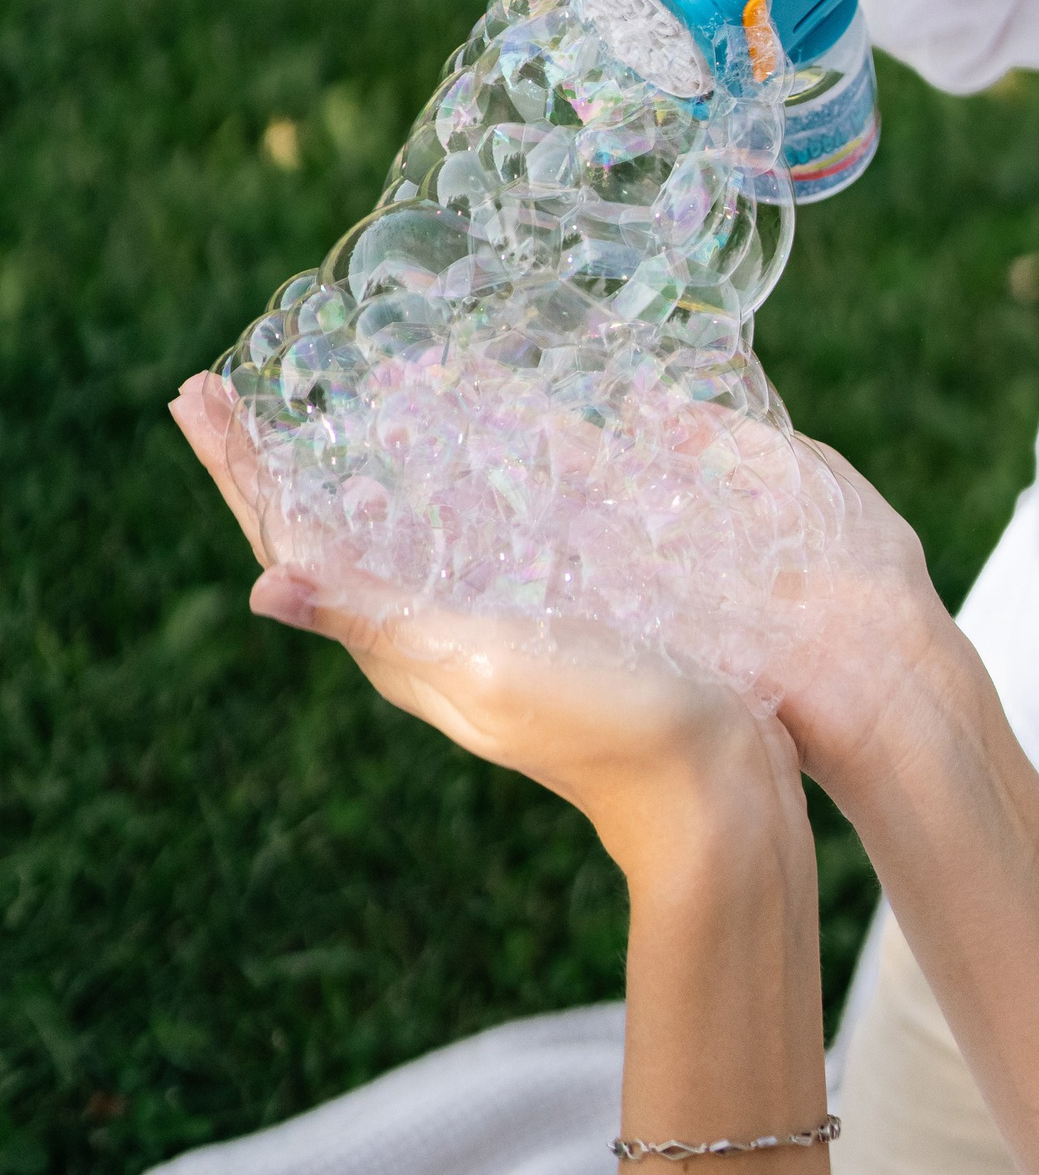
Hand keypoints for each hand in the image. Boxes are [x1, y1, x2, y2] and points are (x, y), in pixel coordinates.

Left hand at [171, 373, 798, 884]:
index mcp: (394, 643)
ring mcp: (478, 627)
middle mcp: (420, 634)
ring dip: (336, 472)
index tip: (195, 392)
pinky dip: (422, 492)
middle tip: (219, 387)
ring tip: (316, 413)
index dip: (240, 466)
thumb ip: (379, 621)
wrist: (708, 787)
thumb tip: (259, 585)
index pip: (287, 542)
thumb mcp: (480, 662)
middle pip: (318, 532)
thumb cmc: (604, 721)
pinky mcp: (537, 617)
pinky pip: (451, 541)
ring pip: (381, 535)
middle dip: (268, 460)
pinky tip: (443, 469)